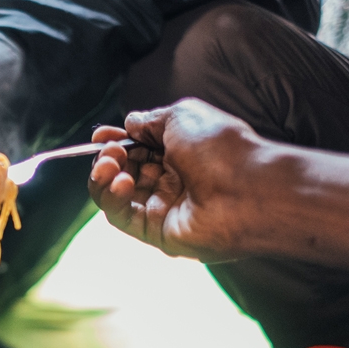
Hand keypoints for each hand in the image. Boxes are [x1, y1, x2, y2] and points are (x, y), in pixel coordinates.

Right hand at [88, 98, 264, 261]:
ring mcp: (162, 207)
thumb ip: (149, 120)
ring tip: (110, 165)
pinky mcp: (155, 232)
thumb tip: (128, 123)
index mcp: (178, 153)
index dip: (115, 142)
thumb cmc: (222, 149)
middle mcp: (170, 181)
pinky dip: (112, 198)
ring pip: (115, 195)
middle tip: (110, 152)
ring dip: (104, 177)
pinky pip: (121, 216)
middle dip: (108, 158)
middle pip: (121, 171)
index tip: (99, 136)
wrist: (249, 189)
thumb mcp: (181, 115)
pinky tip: (122, 183)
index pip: (135, 149)